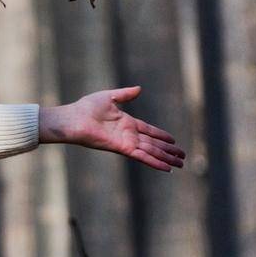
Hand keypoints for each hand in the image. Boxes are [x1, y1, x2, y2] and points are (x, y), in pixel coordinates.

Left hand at [39, 86, 184, 172]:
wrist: (73, 118)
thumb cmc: (85, 108)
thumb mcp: (108, 97)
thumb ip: (124, 95)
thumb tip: (139, 89)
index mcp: (126, 123)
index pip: (148, 131)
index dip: (161, 136)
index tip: (173, 141)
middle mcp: (128, 134)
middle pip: (153, 144)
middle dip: (168, 151)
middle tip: (182, 157)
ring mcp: (126, 142)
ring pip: (151, 152)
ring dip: (166, 158)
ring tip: (180, 165)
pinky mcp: (122, 148)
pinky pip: (142, 156)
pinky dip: (154, 162)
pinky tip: (166, 168)